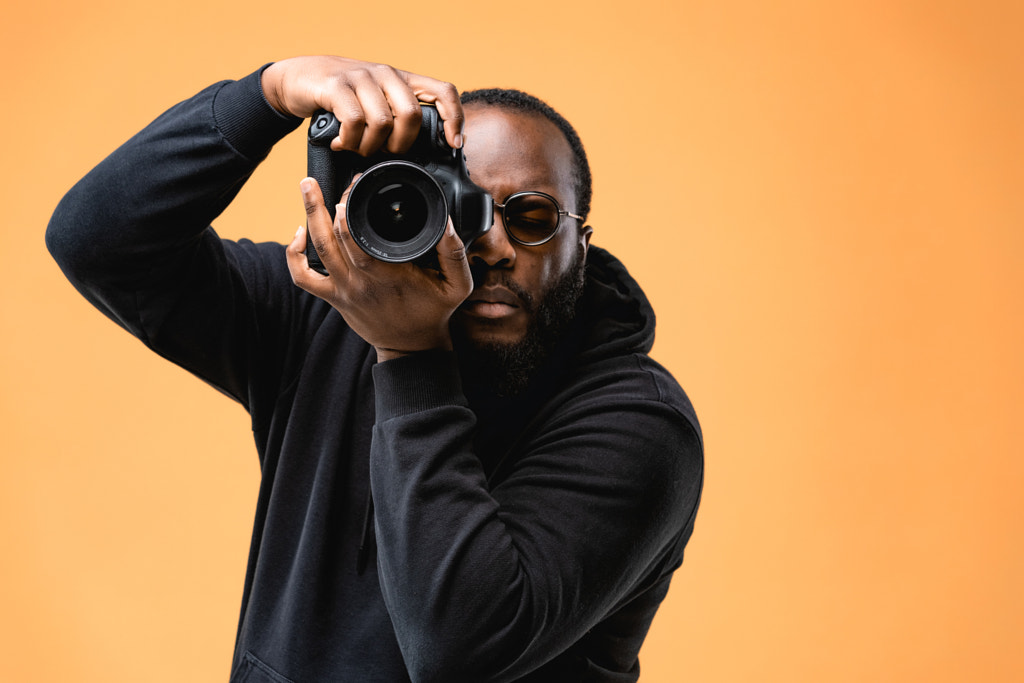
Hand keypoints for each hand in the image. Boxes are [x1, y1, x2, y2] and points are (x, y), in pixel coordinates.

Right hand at [261, 56, 463, 155]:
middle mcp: (386, 74)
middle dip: (401, 144)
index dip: (454, 118)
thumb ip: (398, 117)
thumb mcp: (376, 102)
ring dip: (369, 146)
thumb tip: (427, 149)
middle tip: (384, 152)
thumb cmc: (343, 97)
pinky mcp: (337, 85)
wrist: (299, 78)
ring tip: (356, 147)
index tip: (454, 143)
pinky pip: (354, 121)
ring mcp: (361, 77)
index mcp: (402, 80)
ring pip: (382, 122)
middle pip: (412, 114)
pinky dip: (349, 141)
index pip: (443, 91)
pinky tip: (340, 143)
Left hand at [286, 177, 472, 361]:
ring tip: (307, 186)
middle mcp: (360, 281)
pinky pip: (302, 277)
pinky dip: (294, 254)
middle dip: (328, 203)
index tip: (357, 184)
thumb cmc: (433, 313)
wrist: (413, 347)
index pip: (357, 235)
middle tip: (335, 180)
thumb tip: (446, 222)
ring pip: (317, 250)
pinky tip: (298, 233)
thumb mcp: (458, 284)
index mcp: (388, 274)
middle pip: (333, 237)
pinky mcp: (333, 298)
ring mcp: (344, 290)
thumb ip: (454, 252)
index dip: (349, 207)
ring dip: (309, 215)